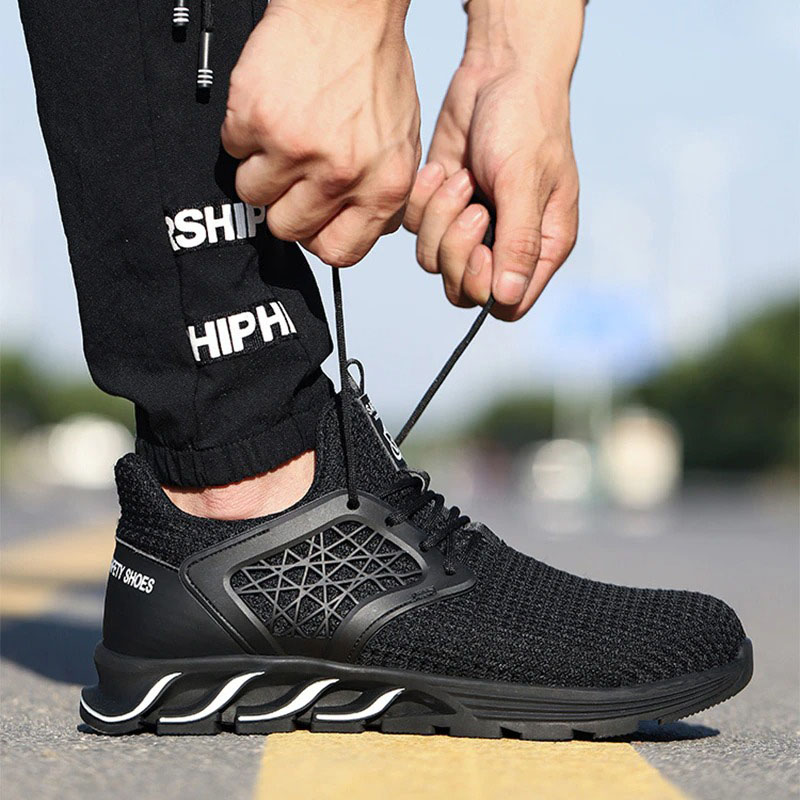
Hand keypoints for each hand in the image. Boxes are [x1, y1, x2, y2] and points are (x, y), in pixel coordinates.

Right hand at [222, 0, 419, 266]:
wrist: (348, 8)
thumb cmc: (375, 69)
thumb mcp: (402, 143)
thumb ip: (383, 194)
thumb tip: (363, 231)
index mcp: (383, 186)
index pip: (340, 252)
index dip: (320, 237)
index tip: (313, 220)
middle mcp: (342, 173)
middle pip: (288, 229)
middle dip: (284, 204)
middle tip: (292, 172)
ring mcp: (297, 148)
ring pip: (253, 194)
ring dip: (260, 168)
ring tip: (281, 134)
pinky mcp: (258, 119)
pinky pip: (233, 150)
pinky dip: (244, 132)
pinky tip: (270, 107)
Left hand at [404, 0, 583, 319]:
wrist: (498, 71)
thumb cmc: (526, 121)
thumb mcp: (525, 182)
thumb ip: (518, 242)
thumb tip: (508, 297)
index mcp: (540, 247)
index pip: (508, 305)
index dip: (486, 287)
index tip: (481, 249)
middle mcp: (503, 245)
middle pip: (462, 289)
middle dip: (456, 249)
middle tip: (472, 204)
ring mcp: (468, 228)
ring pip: (432, 260)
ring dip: (439, 218)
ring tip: (461, 177)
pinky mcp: (439, 207)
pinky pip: (414, 228)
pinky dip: (422, 199)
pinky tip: (442, 170)